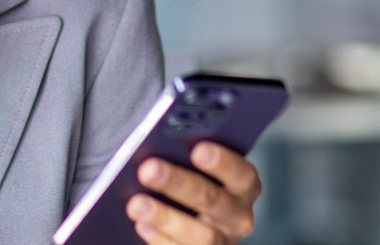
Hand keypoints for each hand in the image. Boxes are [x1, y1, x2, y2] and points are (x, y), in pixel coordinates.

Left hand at [126, 142, 261, 243]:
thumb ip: (185, 157)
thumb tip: (157, 143)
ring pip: (202, 235)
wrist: (192, 224)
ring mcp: (224, 242)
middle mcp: (239, 216)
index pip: (242, 173)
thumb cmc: (190, 185)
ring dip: (166, 218)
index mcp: (244, 186)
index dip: (223, 162)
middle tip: (148, 170)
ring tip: (136, 204)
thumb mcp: (196, 170)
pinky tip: (142, 225)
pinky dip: (161, 239)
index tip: (198, 150)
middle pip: (214, 200)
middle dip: (179, 183)